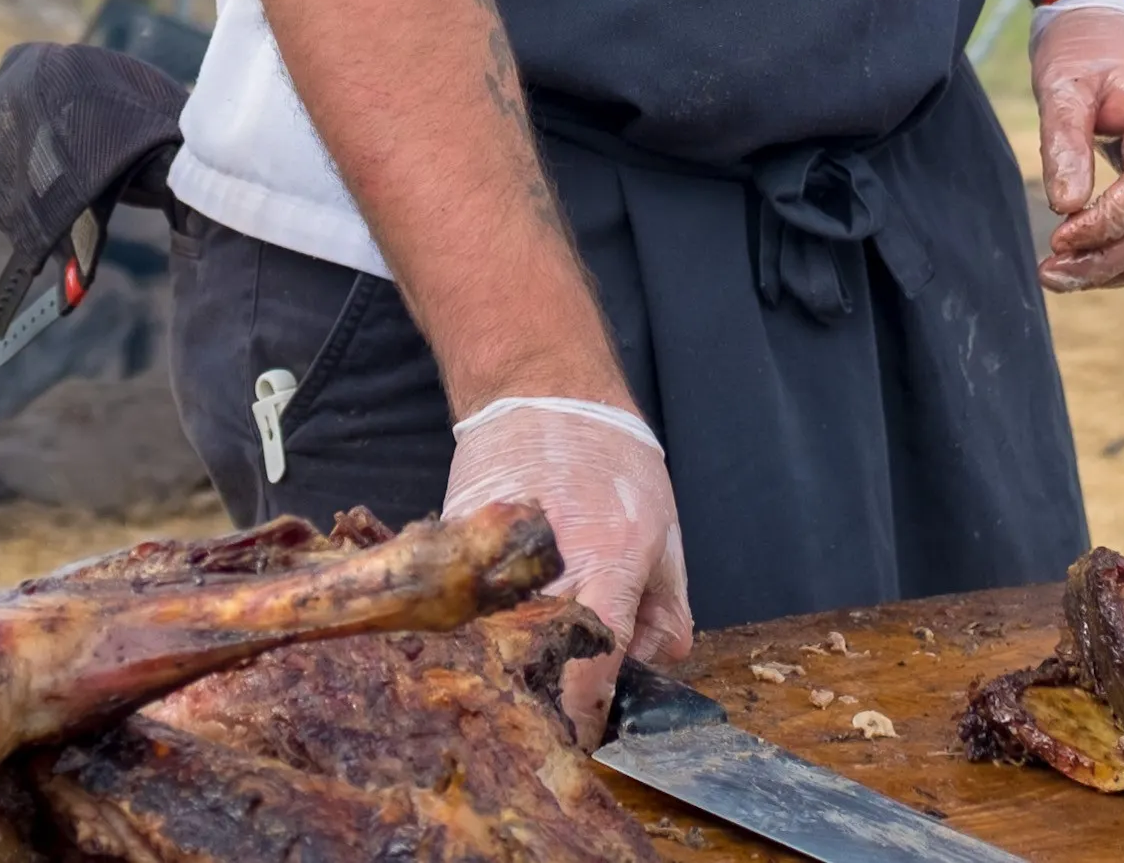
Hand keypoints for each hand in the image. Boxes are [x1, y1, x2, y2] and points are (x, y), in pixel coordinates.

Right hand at [445, 395, 691, 741]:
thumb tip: (662, 662)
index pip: (591, 680)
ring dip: (512, 661)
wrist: (541, 393)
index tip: (587, 731)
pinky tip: (499, 611)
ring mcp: (493, 564)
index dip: (589, 720)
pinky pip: (468, 613)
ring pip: (495, 651)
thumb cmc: (611, 458)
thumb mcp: (662, 527)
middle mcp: (546, 574)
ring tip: (527, 646)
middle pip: (539, 674)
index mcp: (606, 570)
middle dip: (550, 695)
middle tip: (559, 688)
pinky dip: (481, 625)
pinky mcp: (457, 554)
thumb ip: (667, 604)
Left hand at [1030, 0, 1123, 290]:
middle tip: (1052, 273)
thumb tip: (1065, 206)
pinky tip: (1093, 261)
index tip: (1058, 238)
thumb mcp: (1062, 82)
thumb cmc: (1087, 46)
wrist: (1117, 21)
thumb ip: (1064, 141)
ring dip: (1120, 268)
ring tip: (1063, 274)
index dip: (1107, 224)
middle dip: (1108, 261)